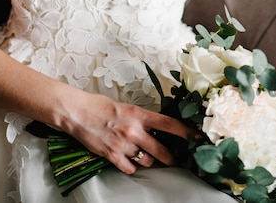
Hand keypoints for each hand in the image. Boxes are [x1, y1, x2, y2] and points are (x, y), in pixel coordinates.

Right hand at [60, 91, 194, 174]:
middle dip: (171, 158)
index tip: (198, 138)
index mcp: (139, 114)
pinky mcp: (112, 156)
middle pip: (162, 151)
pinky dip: (132, 166)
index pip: (170, 124)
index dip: (186, 133)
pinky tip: (128, 158)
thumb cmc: (99, 106)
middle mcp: (134, 130)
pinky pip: (131, 168)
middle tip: (175, 159)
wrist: (77, 112)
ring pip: (147, 161)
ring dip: (149, 160)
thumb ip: (141, 118)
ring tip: (143, 153)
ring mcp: (124, 145)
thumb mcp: (125, 106)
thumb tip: (156, 127)